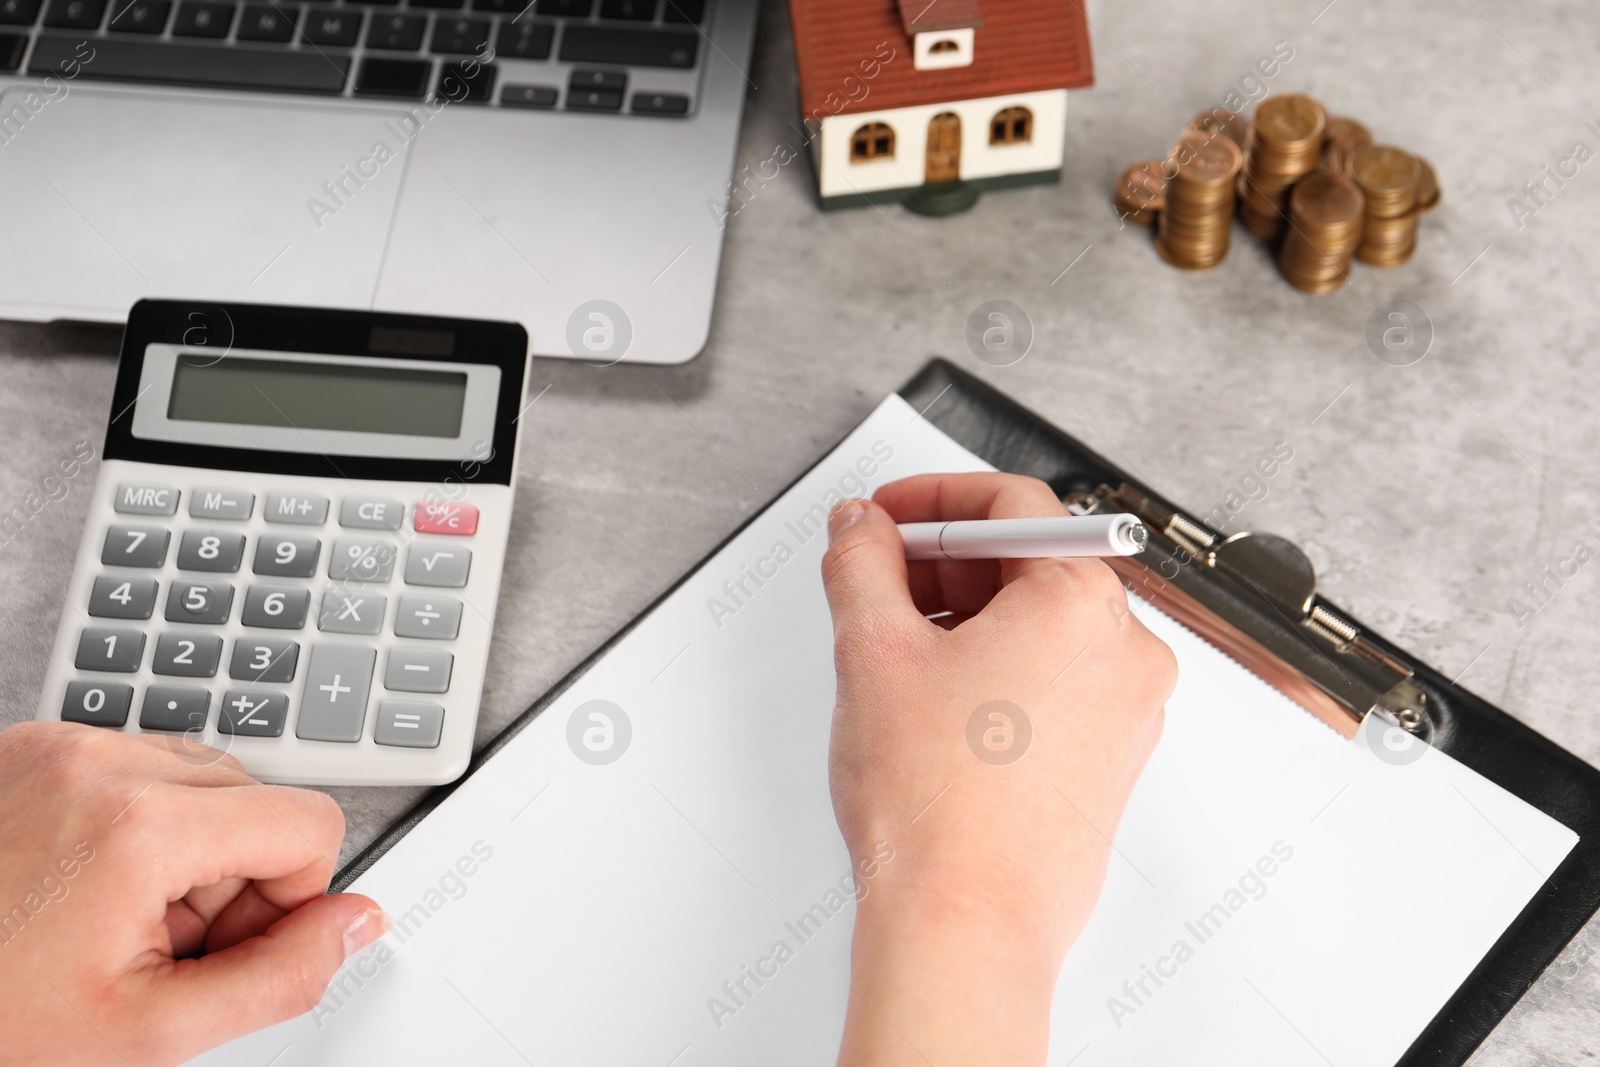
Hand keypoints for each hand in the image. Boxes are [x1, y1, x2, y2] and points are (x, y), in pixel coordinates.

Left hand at [0, 723, 385, 1066]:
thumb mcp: (151, 1036)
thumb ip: (282, 976)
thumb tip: (358, 923)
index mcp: (138, 822)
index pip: (310, 823)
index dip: (290, 901)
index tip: (224, 949)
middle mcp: (96, 760)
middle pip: (256, 796)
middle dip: (232, 876)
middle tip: (154, 948)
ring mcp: (51, 747)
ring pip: (198, 779)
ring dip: (184, 849)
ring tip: (109, 921)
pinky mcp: (24, 748)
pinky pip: (132, 767)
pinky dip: (130, 826)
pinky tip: (79, 891)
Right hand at [820, 473, 1176, 1066]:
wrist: (964, 924)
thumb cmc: (937, 809)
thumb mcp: (872, 651)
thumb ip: (861, 562)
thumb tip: (861, 528)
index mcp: (1083, 605)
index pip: (1013, 503)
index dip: (932, 497)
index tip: (886, 516)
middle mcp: (1124, 651)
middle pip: (1031, 562)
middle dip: (944, 562)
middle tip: (877, 579)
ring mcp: (1125, 711)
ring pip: (1040, 625)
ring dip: (966, 617)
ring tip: (897, 654)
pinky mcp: (1110, 761)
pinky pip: (1054, 681)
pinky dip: (996, 670)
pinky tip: (935, 704)